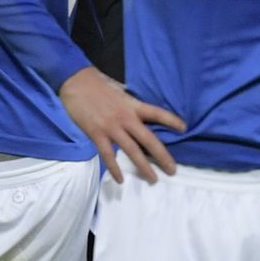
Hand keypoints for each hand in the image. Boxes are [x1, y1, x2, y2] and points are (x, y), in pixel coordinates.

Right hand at [59, 67, 185, 183]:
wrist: (75, 81)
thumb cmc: (96, 83)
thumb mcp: (119, 89)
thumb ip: (128, 102)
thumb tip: (137, 110)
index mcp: (132, 104)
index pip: (156, 113)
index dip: (171, 120)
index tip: (184, 128)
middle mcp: (126, 118)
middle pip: (149, 139)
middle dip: (162, 156)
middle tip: (172, 170)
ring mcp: (111, 127)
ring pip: (132, 150)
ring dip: (143, 166)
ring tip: (153, 179)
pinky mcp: (97, 134)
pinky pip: (108, 155)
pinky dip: (114, 168)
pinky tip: (121, 180)